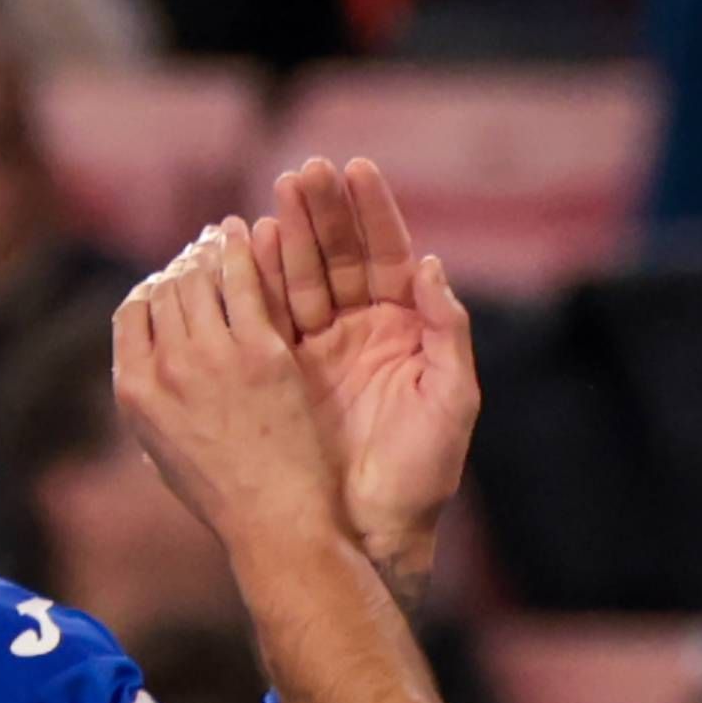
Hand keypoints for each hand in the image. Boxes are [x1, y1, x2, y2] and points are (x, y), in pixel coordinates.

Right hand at [110, 219, 352, 566]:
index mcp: (134, 391)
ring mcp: (211, 357)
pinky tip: (253, 233)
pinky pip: (245, 282)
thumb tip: (149, 361)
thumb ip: (152, 400)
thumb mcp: (164, 452)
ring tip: (223, 237)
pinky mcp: (259, 352)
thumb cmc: (227, 497)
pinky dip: (245, 251)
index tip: (173, 280)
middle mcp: (165, 368)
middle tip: (203, 248)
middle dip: (183, 263)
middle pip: (164, 289)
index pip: (132, 312)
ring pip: (200, 278)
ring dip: (209, 250)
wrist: (275, 525)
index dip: (152, 288)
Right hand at [257, 156, 477, 596]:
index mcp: (406, 331)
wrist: (373, 533)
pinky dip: (261, 280)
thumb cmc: (422, 475)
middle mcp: (363, 331)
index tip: (355, 169)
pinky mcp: (285, 373)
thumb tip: (432, 267)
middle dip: (324, 212)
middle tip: (304, 171)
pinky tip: (252, 244)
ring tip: (276, 194)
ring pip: (303, 278)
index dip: (373, 212)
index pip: (388, 256)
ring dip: (290, 235)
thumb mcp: (450, 403)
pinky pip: (271, 316)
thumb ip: (449, 333)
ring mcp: (321, 349)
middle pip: (341, 256)